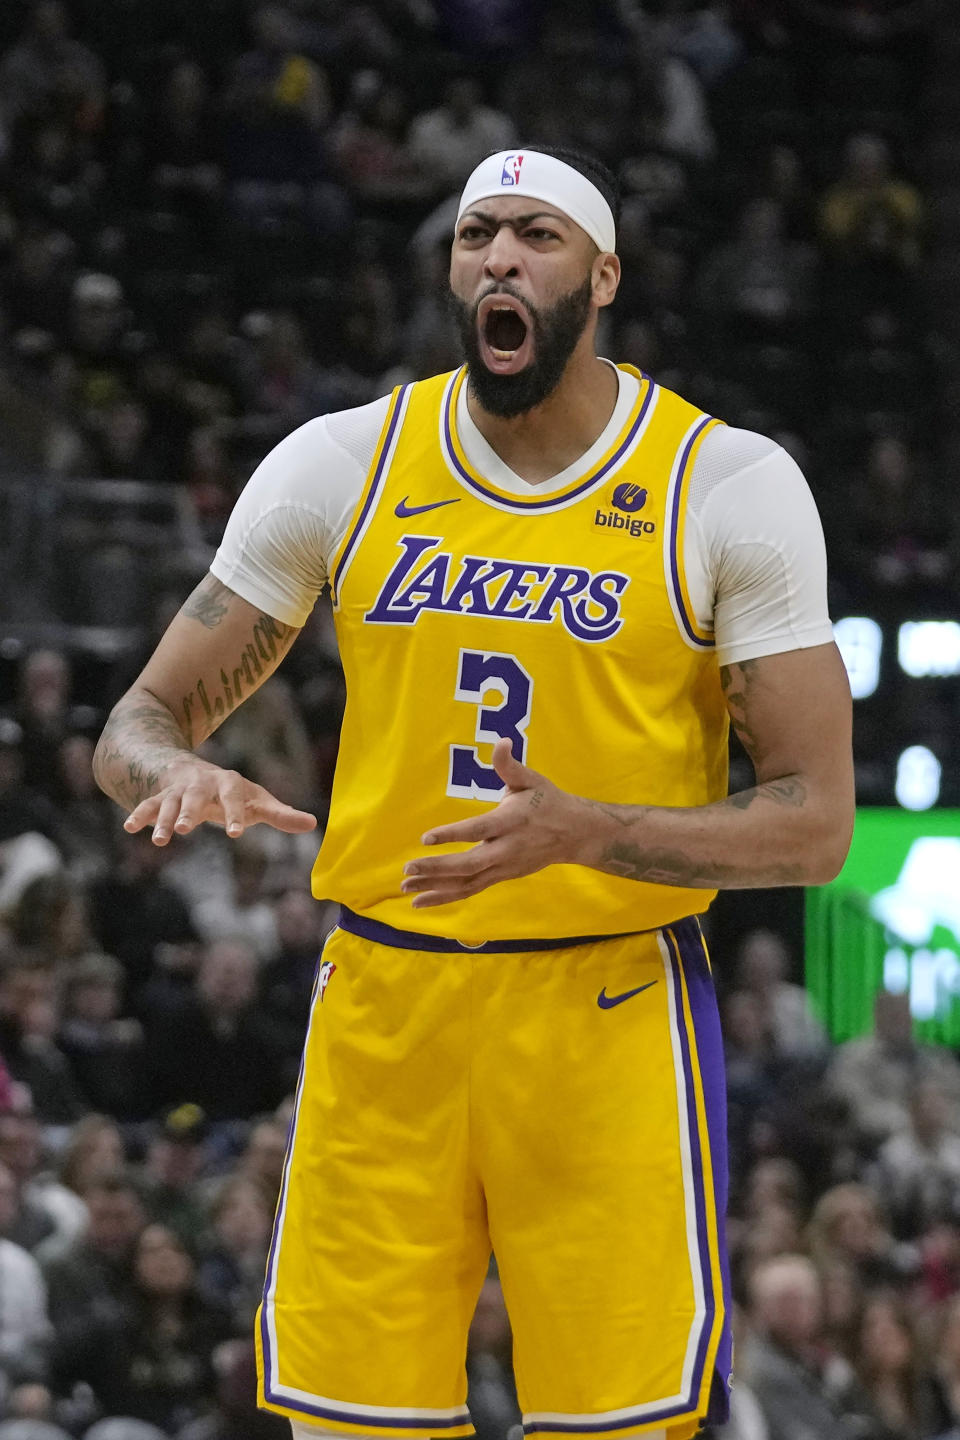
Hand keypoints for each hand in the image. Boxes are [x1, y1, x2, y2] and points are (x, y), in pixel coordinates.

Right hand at [123, 759, 316, 845]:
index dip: (235, 815)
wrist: (191, 770)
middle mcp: (201, 785)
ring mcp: (178, 792)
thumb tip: (314, 824)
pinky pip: (148, 806)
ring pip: (168, 804)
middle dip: (188, 811)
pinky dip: (139, 816)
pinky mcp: (159, 798)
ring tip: (159, 840)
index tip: (236, 834)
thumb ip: (280, 815)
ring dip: (162, 820)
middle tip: (184, 829)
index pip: (234, 799)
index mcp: (229, 784)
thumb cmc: (232, 792)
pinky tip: (129, 829)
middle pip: (195, 797)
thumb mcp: (256, 801)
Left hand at [401, 739, 579, 907]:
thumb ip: (510, 765)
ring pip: (467, 883)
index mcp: (512, 821)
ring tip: (406, 888)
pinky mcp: (500, 877)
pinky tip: (422, 900)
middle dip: (437, 868)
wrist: (575, 834)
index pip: (479, 830)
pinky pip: (470, 890)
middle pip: (469, 864)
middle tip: (408, 868)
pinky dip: (445, 897)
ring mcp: (504, 867)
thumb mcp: (532, 779)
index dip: (452, 835)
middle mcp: (507, 849)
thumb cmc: (548, 801)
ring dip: (435, 887)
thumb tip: (501, 741)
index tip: (425, 838)